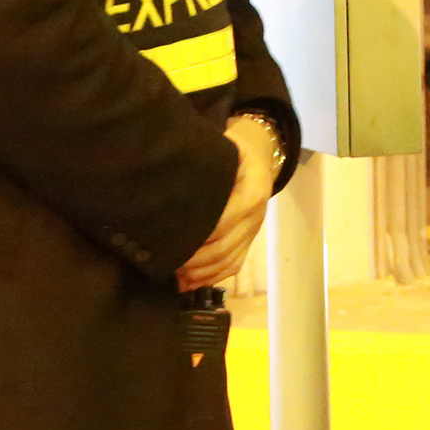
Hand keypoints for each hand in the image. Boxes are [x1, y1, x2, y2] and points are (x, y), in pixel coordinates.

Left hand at [177, 113, 280, 291]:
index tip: (171, 240)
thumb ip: (208, 163)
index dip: (198, 235)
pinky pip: (234, 266)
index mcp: (251, 193)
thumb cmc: (237, 150)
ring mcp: (253, 232)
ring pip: (228, 261)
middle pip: (224, 247)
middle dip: (194, 259)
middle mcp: (255, 217)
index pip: (223, 222)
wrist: (262, 157)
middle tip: (167, 261)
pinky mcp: (250, 242)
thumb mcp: (228, 147)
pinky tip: (189, 282)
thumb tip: (172, 174)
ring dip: (201, 273)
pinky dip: (211, 277)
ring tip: (174, 274)